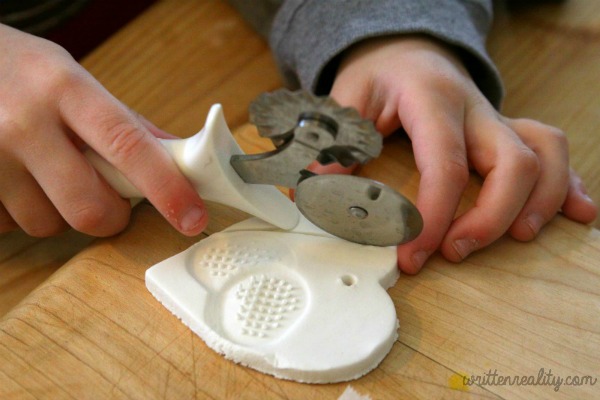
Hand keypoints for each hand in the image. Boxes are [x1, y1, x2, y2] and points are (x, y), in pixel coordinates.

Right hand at [0, 24, 207, 236]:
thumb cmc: (25, 73)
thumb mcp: (74, 79)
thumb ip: (125, 122)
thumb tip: (178, 160)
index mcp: (65, 89)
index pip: (128, 146)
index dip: (166, 188)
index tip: (192, 217)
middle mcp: (24, 123)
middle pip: (89, 207)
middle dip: (111, 215)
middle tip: (108, 197)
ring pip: (48, 224)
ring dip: (62, 213)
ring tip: (51, 175)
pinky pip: (11, 226)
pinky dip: (25, 212)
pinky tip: (20, 180)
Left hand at [330, 35, 596, 272]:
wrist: (407, 49)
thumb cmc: (380, 76)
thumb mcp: (348, 99)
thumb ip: (335, 141)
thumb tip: (312, 189)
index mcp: (433, 102)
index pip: (445, 165)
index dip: (432, 216)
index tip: (412, 254)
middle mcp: (476, 111)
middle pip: (513, 163)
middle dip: (491, 218)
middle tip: (455, 251)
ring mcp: (498, 121)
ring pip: (544, 155)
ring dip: (539, 203)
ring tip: (517, 237)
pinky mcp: (508, 131)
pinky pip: (552, 151)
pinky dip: (567, 185)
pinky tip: (576, 213)